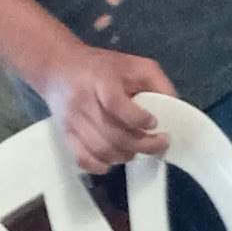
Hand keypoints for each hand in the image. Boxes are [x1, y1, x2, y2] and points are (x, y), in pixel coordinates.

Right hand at [43, 39, 172, 172]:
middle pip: (113, 134)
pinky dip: (102, 166)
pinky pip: (84, 160)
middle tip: (158, 143)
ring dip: (126, 155)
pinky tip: (114, 158)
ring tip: (137, 148)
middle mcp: (83, 102)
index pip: (116, 105)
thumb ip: (156, 82)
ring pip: (102, 150)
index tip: (154, 123)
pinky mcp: (66, 135)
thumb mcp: (133, 64)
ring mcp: (72, 122)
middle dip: (142, 144)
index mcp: (100, 80)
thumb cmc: (101, 67)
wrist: (58, 68)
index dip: (138, 119)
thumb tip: (174, 108)